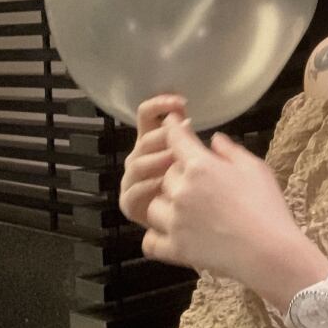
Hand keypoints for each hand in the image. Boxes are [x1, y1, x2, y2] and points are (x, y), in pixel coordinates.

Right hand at [119, 95, 187, 227]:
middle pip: (144, 140)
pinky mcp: (130, 204)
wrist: (187, 225)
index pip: (146, 115)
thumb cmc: (194, 189)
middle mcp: (138, 158)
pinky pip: (133, 192)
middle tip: (186, 137)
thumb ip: (190, 138)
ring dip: (157, 160)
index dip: (159, 105)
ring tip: (177, 159)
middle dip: (165, 136)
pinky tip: (163, 185)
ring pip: (137, 164)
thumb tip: (189, 119)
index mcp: (152, 142)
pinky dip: (148, 187)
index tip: (181, 102)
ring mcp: (131, 181)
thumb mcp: (197, 159)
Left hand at [142, 116, 309, 293]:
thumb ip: (231, 150)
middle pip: (166, 174)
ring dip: (165, 205)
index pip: (176, 139)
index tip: (170, 124)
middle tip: (199, 184)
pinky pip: (150, 241)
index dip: (172, 129)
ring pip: (153, 206)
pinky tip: (171, 235)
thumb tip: (214, 139)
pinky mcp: (175, 248)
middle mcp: (181, 190)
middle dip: (178, 175)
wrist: (269, 251)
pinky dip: (157, 237)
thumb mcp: (256, 168)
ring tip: (184, 211)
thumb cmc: (267, 206)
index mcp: (200, 166)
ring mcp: (175, 221)